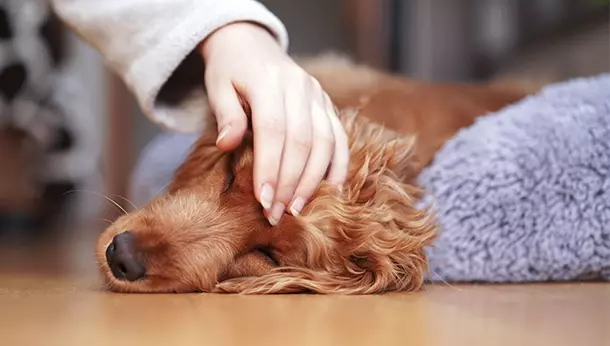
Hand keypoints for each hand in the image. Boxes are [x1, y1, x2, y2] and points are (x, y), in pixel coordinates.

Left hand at [200, 22, 348, 225]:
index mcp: (269, 80)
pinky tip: (330, 192)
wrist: (252, 44)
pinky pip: (339, 139)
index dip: (269, 168)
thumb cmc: (230, 70)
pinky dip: (338, 167)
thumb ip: (225, 115)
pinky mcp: (328, 105)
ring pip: (325, 143)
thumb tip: (227, 144)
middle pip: (301, 141)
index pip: (272, 130)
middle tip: (276, 214)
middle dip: (290, 183)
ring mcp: (319, 95)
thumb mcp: (218, 86)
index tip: (263, 200)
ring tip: (298, 209)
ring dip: (313, 180)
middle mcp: (300, 87)